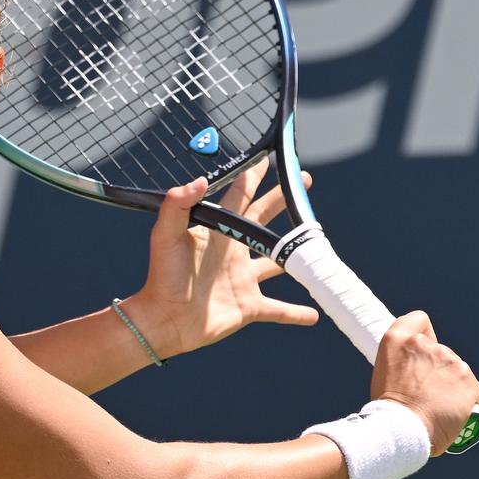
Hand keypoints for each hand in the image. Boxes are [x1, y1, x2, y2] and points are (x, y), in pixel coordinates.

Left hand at [123, 155, 319, 359]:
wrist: (164, 320)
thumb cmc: (161, 276)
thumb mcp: (165, 235)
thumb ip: (178, 205)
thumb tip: (199, 179)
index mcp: (216, 231)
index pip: (239, 196)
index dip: (253, 176)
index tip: (267, 158)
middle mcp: (233, 251)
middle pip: (263, 219)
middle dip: (282, 200)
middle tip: (303, 182)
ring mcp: (242, 278)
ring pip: (277, 262)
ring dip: (295, 254)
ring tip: (316, 243)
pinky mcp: (248, 306)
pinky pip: (278, 310)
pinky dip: (296, 313)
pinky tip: (314, 314)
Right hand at [371, 311, 478, 456]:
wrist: (403, 430)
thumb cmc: (389, 409)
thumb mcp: (383, 371)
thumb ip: (402, 358)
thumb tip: (416, 367)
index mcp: (401, 339)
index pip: (420, 321)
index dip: (424, 337)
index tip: (420, 358)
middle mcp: (430, 346)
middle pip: (441, 354)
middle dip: (437, 371)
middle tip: (425, 395)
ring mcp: (453, 363)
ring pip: (458, 373)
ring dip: (453, 386)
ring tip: (439, 409)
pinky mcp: (471, 384)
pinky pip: (475, 392)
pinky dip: (469, 403)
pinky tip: (457, 415)